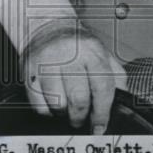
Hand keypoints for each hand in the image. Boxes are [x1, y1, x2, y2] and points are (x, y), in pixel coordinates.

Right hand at [21, 20, 126, 134]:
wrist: (48, 25)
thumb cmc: (77, 45)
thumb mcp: (102, 53)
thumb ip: (116, 77)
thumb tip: (124, 102)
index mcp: (91, 52)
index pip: (102, 88)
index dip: (103, 113)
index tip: (100, 127)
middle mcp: (69, 55)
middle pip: (79, 100)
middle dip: (82, 118)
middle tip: (81, 120)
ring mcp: (46, 63)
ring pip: (58, 105)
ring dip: (64, 114)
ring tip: (67, 106)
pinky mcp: (28, 72)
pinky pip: (39, 106)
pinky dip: (48, 111)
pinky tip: (52, 101)